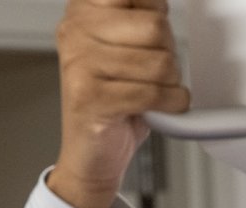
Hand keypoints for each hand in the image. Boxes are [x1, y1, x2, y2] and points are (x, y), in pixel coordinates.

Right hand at [50, 0, 189, 207]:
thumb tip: (162, 3)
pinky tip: (159, 107)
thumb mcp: (125, 43)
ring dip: (169, 83)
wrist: (90, 155)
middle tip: (151, 69)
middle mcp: (76, 31)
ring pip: (159, 62)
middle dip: (167, 52)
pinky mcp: (91, 97)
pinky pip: (152, 93)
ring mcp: (80, 64)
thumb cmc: (112, 98)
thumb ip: (140, 16)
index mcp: (83, 10)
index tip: (149, 32)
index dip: (155, 10)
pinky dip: (170, 104)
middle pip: (155, 26)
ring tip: (150, 90)